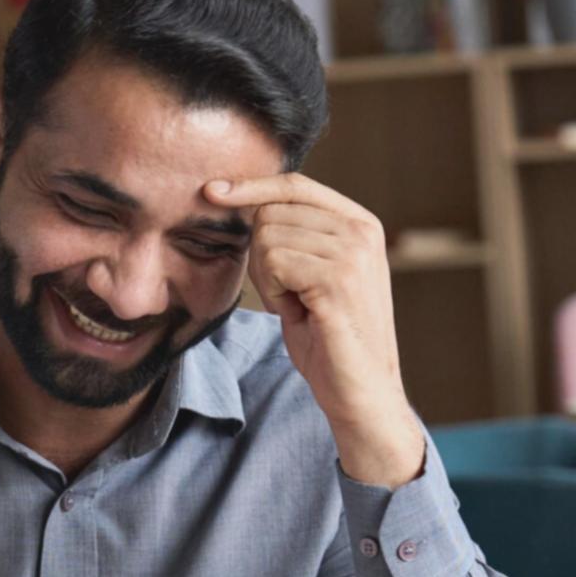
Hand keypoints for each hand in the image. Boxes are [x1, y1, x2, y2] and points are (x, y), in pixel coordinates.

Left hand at [205, 174, 424, 487]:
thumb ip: (294, 236)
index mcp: (360, 223)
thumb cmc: (330, 339)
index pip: (294, 184)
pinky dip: (273, 293)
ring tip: (298, 305)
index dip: (250, 186)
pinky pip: (273, 263)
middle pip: (271, 213)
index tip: (213, 192)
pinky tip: (298, 314)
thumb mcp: (313, 275)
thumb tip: (243, 204)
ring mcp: (353, 252)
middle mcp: (362, 229)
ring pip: (268, 238)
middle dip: (262, 256)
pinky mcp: (338, 278)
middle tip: (288, 293)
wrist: (361, 391)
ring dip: (268, 278)